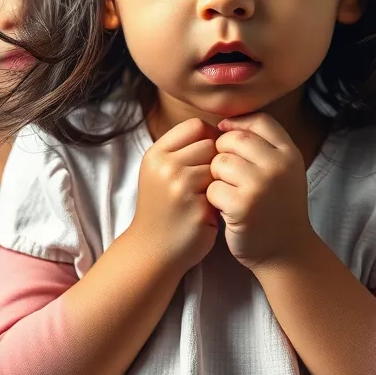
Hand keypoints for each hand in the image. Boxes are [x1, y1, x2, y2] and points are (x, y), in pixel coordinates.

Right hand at [129, 118, 219, 272]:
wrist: (152, 250)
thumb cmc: (163, 207)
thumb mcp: (160, 170)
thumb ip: (183, 148)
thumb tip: (222, 130)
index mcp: (156, 154)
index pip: (195, 125)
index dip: (208, 137)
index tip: (207, 155)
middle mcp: (166, 167)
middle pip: (211, 144)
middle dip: (215, 160)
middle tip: (207, 180)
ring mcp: (182, 188)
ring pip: (220, 166)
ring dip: (219, 179)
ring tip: (208, 194)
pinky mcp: (198, 208)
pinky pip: (223, 190)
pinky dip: (221, 198)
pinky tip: (209, 210)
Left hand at [208, 113, 316, 270]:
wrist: (286, 251)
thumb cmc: (277, 206)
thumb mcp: (283, 170)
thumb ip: (263, 146)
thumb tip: (223, 123)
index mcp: (290, 153)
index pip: (259, 121)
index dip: (238, 125)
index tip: (227, 138)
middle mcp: (278, 166)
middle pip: (234, 139)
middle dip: (222, 152)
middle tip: (226, 172)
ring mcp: (261, 185)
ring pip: (219, 162)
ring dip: (216, 176)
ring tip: (227, 190)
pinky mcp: (242, 206)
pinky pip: (212, 188)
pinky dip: (213, 198)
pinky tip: (225, 208)